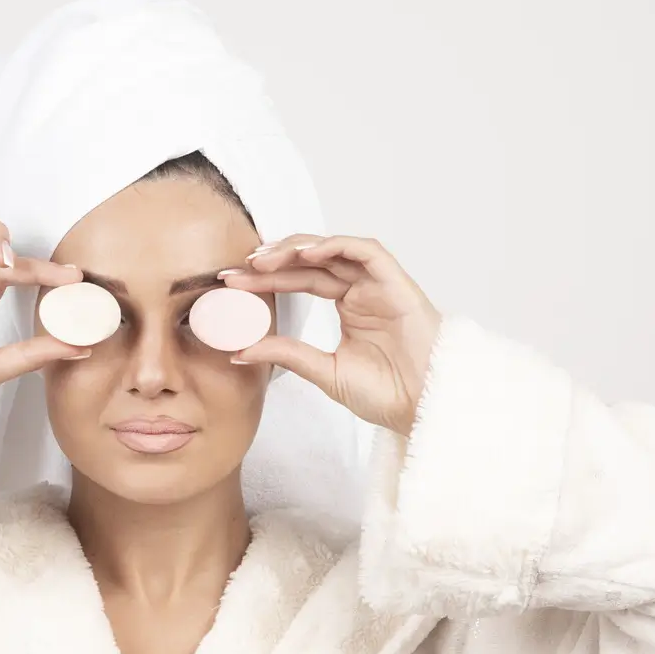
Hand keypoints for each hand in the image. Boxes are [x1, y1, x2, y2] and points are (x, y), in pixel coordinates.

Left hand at [223, 234, 442, 435]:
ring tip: (263, 259)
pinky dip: (335, 246)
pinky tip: (306, 252)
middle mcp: (362, 290)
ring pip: (333, 249)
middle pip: (311, 262)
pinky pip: (365, 251)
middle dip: (272, 261)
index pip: (299, 281)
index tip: (231, 283)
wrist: (423, 407)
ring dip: (297, 248)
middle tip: (238, 269)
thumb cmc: (387, 394)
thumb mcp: (323, 371)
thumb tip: (239, 350)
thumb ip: (285, 355)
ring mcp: (379, 284)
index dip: (265, 279)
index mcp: (348, 307)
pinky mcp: (397, 282)